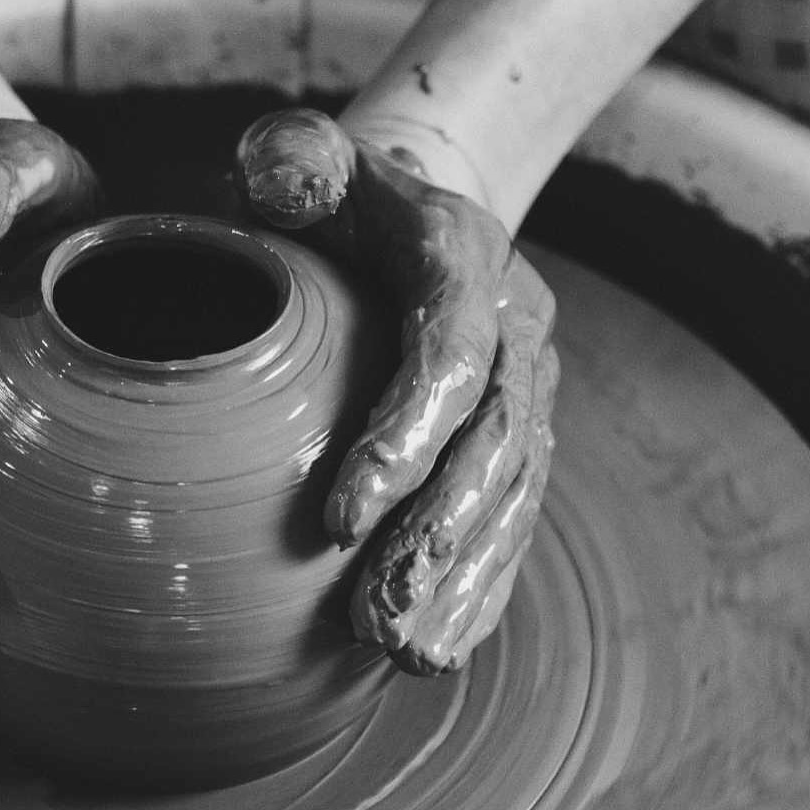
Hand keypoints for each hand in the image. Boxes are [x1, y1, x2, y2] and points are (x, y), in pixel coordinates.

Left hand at [233, 107, 557, 675]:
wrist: (414, 212)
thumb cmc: (334, 197)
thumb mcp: (304, 156)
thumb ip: (291, 159)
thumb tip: (282, 179)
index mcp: (463, 257)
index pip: (450, 356)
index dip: (404, 439)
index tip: (337, 521)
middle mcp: (516, 328)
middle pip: (493, 445)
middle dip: (436, 539)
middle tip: (372, 618)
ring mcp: (527, 389)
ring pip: (512, 497)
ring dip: (459, 580)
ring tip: (401, 653)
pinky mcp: (519, 440)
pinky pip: (511, 521)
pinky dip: (478, 587)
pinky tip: (435, 650)